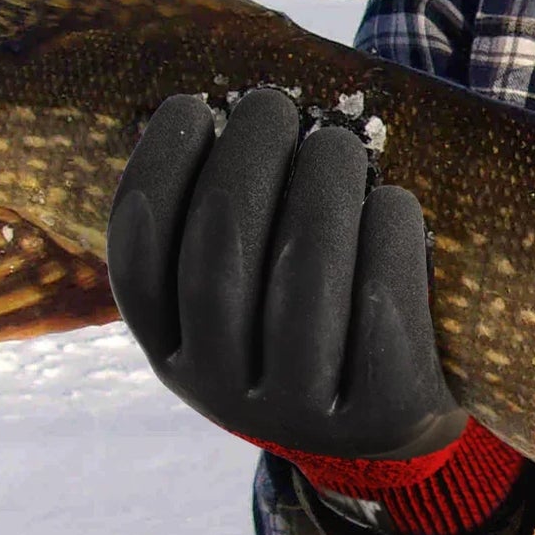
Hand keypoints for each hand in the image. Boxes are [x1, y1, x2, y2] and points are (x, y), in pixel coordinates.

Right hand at [107, 88, 465, 461]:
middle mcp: (223, 391)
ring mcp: (301, 413)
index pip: (138, 264)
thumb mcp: (250, 301)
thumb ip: (226, 233)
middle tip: (274, 106)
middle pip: (220, 265)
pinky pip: (380, 319)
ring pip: (301, 288)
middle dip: (244, 166)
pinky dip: (386, 246)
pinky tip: (394, 199)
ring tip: (336, 141)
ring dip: (319, 196)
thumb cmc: (314, 328)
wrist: (395, 428)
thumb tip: (226, 113)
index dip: (157, 177)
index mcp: (174, 354)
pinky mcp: (380, 415)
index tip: (190, 105)